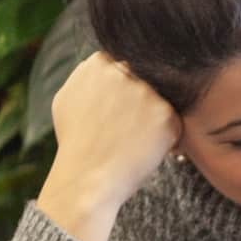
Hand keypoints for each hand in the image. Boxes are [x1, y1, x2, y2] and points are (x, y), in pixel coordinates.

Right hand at [35, 53, 182, 240]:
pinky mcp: (167, 115)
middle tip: (127, 125)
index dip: (122, 89)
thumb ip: (87, 75)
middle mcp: (124, 72)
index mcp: (98, 63)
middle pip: (145, 79)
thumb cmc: (76, 142)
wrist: (88, 178)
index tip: (117, 107)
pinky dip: (164, 135)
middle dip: (139, 100)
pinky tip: (144, 147)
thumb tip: (104, 61)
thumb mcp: (68, 98)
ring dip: (152, 117)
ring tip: (132, 138)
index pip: (124, 65)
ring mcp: (147, 92)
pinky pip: (172, 120)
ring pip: (160, 100)